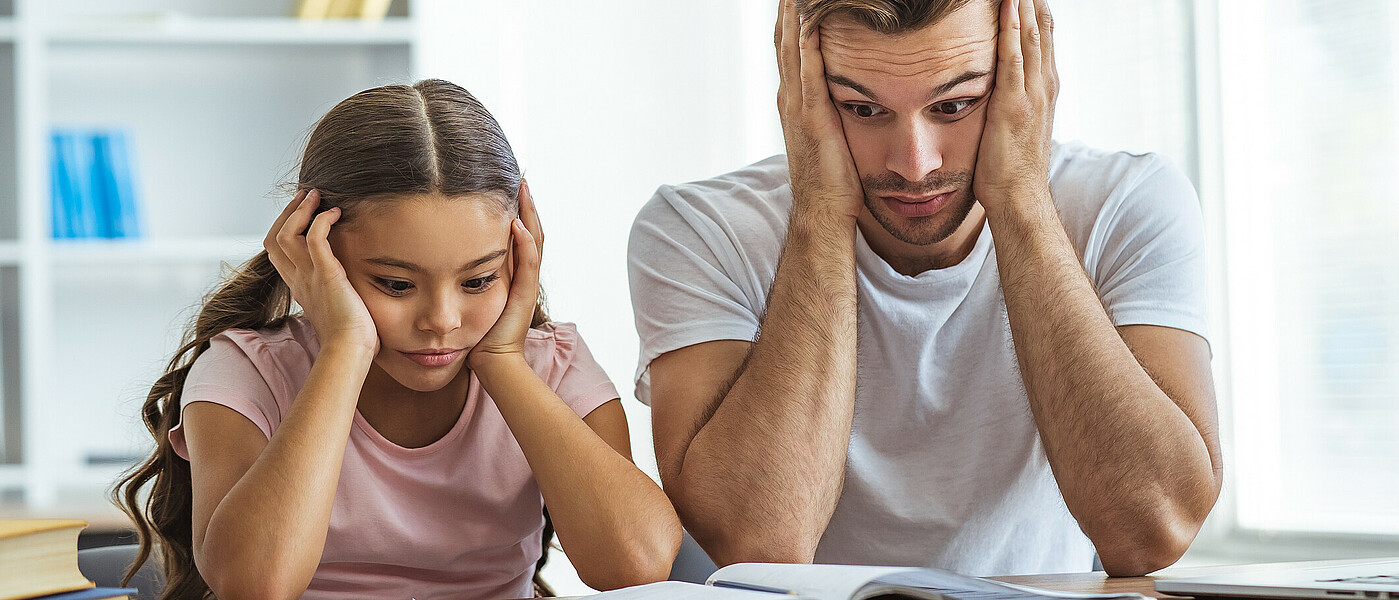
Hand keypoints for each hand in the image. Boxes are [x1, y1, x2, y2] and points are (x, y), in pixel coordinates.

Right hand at [263, 189, 378, 355]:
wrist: (350, 353)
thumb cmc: (351, 338)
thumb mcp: (336, 309)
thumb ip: (334, 294)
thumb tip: (347, 287)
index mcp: (299, 287)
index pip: (276, 251)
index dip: (284, 227)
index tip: (302, 212)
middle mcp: (298, 280)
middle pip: (274, 238)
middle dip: (289, 213)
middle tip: (307, 196)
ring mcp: (309, 277)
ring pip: (287, 234)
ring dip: (302, 211)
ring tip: (318, 197)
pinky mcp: (327, 275)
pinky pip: (313, 238)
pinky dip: (321, 220)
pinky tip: (336, 213)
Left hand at [467, 181, 542, 368]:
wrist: (492, 360)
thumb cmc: (476, 332)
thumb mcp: (470, 293)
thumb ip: (465, 272)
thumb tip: (442, 250)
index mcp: (514, 271)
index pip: (520, 232)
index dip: (517, 208)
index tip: (509, 184)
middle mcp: (525, 273)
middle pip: (532, 230)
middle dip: (526, 203)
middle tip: (521, 176)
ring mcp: (527, 283)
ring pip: (534, 241)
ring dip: (529, 214)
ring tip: (523, 189)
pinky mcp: (524, 295)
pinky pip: (528, 264)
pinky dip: (524, 243)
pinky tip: (516, 224)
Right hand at [775, 0, 863, 221]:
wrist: (824, 212)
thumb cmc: (836, 181)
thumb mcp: (834, 135)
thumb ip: (836, 111)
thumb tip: (854, 95)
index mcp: (794, 101)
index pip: (790, 48)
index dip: (792, 18)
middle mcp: (789, 98)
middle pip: (783, 39)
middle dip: (788, 8)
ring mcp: (796, 106)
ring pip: (790, 46)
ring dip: (793, 15)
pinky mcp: (811, 115)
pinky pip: (807, 66)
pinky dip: (807, 37)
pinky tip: (811, 13)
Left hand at [973, 0, 1058, 215]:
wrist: (1020, 197)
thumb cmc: (1011, 167)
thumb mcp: (1015, 123)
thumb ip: (1012, 100)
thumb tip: (998, 85)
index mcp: (1045, 88)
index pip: (1042, 36)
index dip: (1035, 9)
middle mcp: (1045, 86)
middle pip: (1041, 28)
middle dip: (1032, 0)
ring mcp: (1033, 95)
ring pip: (1030, 37)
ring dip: (1024, 5)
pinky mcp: (1014, 106)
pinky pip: (1013, 60)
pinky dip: (1010, 31)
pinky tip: (1007, 8)